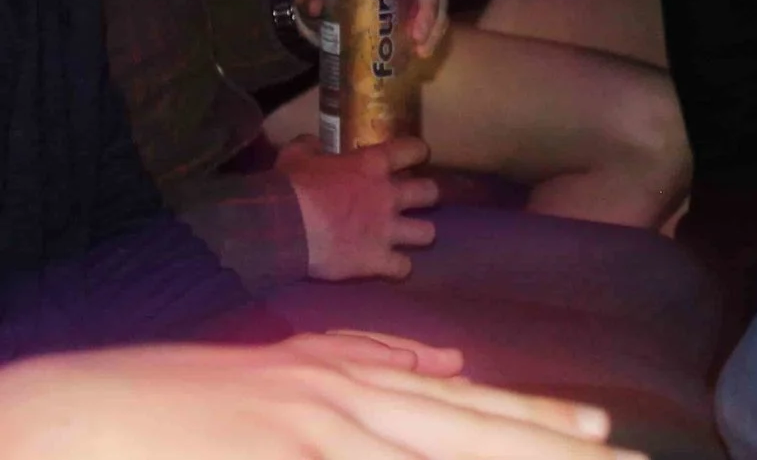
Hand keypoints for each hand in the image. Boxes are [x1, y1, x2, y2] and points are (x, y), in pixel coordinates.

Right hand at [0, 335, 632, 459]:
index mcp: (340, 375)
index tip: (599, 429)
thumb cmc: (167, 405)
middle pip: (464, 432)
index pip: (459, 400)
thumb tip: (418, 377)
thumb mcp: (273, 381)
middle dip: (545, 449)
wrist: (69, 412)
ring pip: (424, 456)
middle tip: (618, 459)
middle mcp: (337, 400)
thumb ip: (351, 380)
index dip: (534, 417)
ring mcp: (307, 437)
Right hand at [277, 136, 440, 280]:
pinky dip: (399, 268)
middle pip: (430, 192)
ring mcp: (387, 230)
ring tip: (408, 237)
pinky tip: (391, 267)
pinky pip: (403, 268)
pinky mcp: (377, 260)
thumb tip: (313, 144)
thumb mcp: (296, 156)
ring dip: (419, 234)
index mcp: (373, 165)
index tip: (412, 158)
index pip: (413, 149)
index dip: (416, 153)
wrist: (282, 228)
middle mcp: (389, 195)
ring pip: (427, 232)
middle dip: (425, 196)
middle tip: (411, 201)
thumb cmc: (290, 187)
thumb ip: (311, 147)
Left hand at [302, 0, 447, 58]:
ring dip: (433, 24)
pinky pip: (435, 17)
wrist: (326, 15)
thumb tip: (316, 3)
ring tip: (420, 49)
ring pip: (437, 0)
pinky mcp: (418, 8)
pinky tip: (422, 52)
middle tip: (417, 33)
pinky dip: (433, 34)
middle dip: (429, 7)